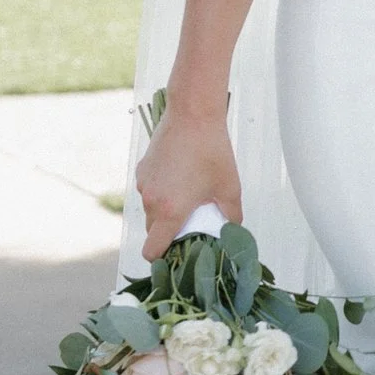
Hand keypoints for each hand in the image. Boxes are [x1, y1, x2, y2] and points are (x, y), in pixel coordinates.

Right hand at [136, 104, 241, 253]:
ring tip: (188, 196)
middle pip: (153, 231)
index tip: (175, 255)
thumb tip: (232, 230)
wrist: (192, 115)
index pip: (151, 251)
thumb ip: (231, 216)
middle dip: (169, 233)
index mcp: (170, 211)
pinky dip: (161, 192)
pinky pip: (150, 191)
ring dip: (166, 211)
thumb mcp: (230, 188)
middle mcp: (151, 201)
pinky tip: (180, 178)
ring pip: (151, 210)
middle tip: (191, 223)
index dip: (161, 258)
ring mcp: (144, 184)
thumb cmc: (212, 151)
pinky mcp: (143, 170)